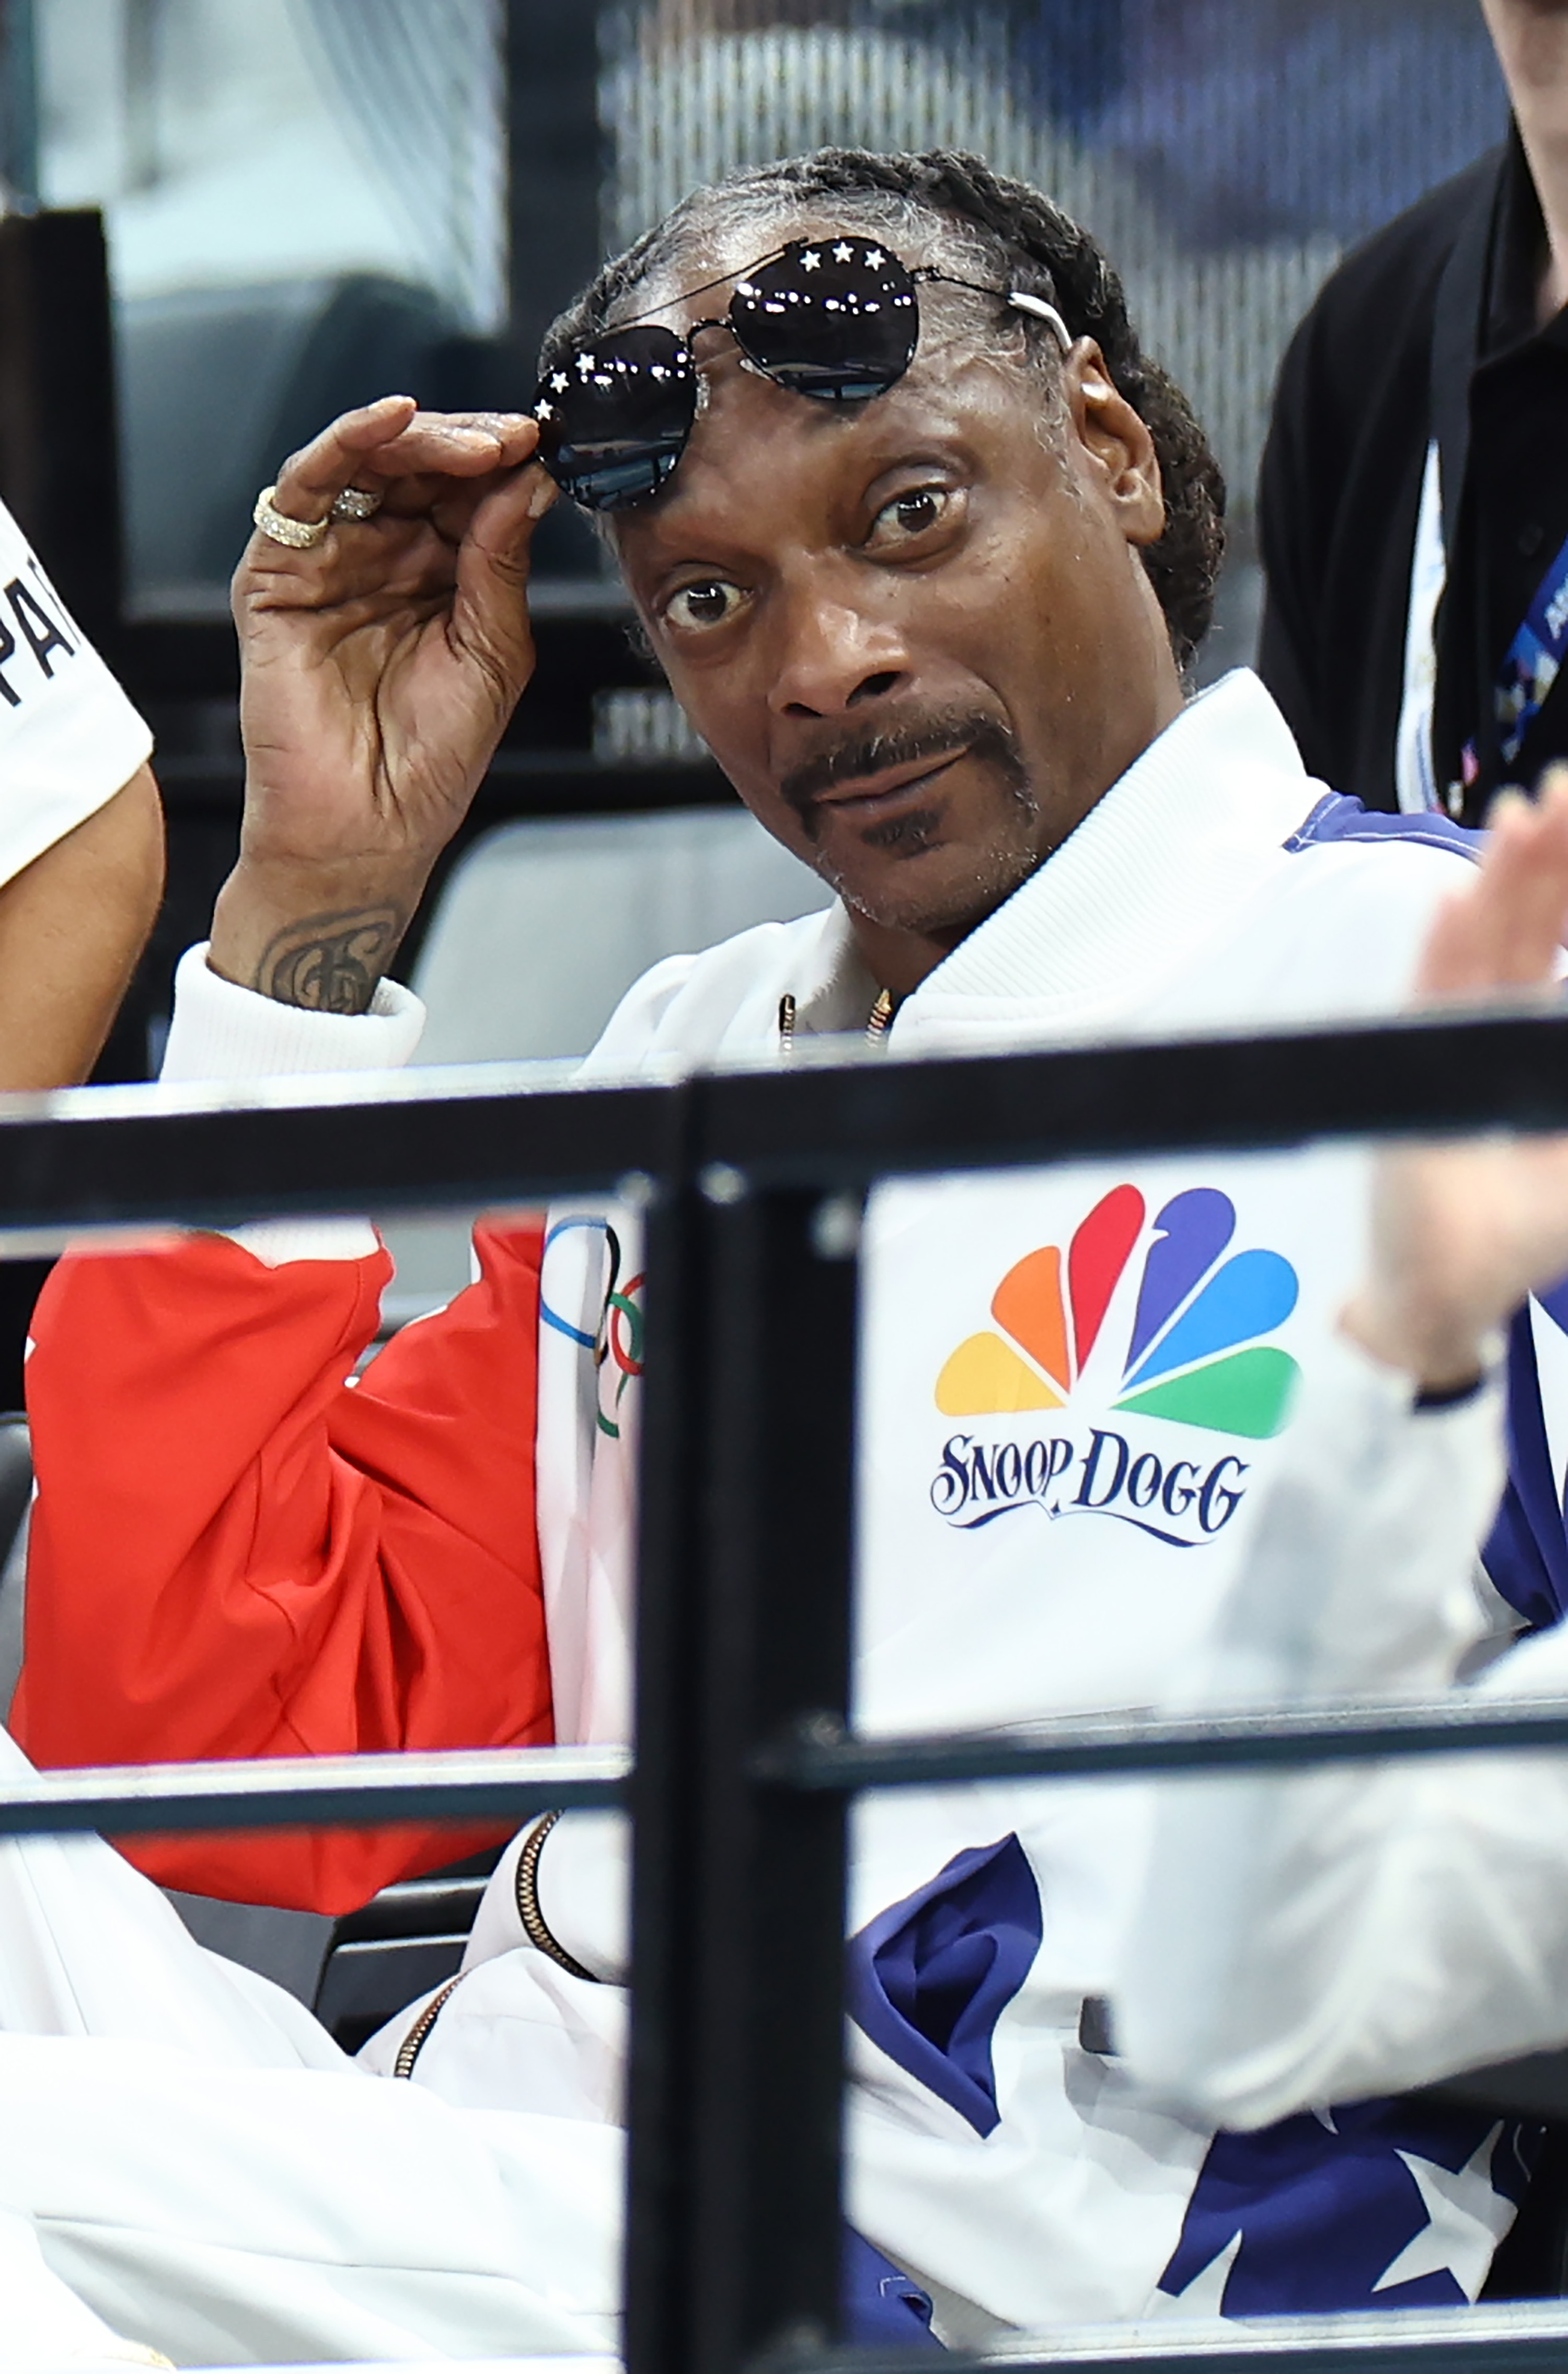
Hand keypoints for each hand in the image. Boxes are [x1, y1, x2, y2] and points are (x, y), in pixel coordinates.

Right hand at [212, 395, 555, 1011]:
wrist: (371, 827)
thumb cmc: (433, 758)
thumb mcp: (495, 649)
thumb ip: (502, 561)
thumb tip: (529, 478)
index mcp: (440, 577)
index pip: (467, 493)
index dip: (503, 463)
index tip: (544, 443)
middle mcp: (383, 559)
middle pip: (418, 468)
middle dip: (466, 443)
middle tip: (511, 438)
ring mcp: (328, 562)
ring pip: (364, 465)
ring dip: (418, 438)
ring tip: (469, 441)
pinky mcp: (275, 573)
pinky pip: (303, 489)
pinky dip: (344, 444)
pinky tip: (390, 424)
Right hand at [1343, 770, 1567, 1387]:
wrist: (1446, 1291)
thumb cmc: (1523, 1229)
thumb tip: (1565, 1016)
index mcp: (1541, 1029)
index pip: (1564, 931)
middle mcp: (1498, 1020)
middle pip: (1531, 918)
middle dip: (1550, 853)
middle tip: (1563, 792)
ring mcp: (1451, 1040)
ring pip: (1484, 942)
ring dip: (1503, 880)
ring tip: (1521, 822)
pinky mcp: (1415, 1070)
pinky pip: (1433, 995)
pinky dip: (1446, 945)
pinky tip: (1459, 901)